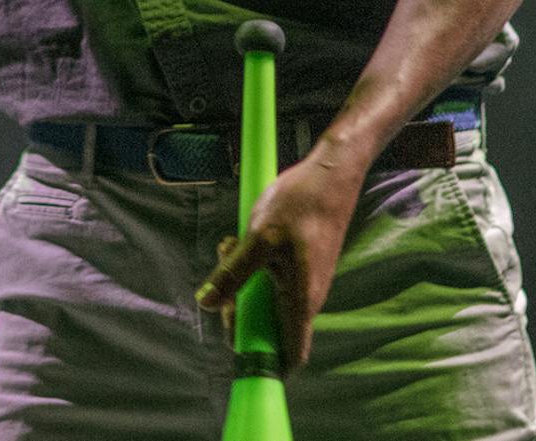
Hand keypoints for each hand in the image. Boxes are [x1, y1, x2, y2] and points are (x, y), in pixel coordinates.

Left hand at [193, 144, 370, 372]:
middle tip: (221, 278)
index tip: (233, 328)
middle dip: (238, 308)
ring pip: (266, 300)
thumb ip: (234, 273)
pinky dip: (251, 267)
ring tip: (228, 247)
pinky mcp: (299, 266)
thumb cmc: (299, 205)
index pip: (289, 357)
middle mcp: (306, 299)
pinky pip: (270, 280)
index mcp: (301, 302)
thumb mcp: (259, 239)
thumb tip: (206, 303)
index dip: (261, 358)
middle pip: (269, 329)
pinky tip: (239, 241)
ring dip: (241, 282)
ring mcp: (303, 283)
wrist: (330, 176)